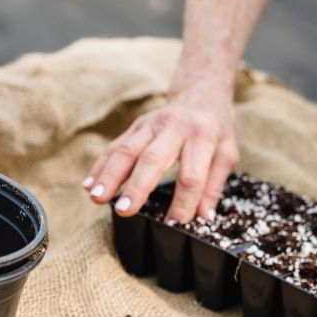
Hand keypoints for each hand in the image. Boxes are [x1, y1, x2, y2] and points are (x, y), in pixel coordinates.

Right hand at [84, 84, 238, 221]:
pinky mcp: (135, 126)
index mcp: (202, 136)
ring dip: (110, 175)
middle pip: (153, 158)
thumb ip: (214, 185)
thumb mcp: (227, 154)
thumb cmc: (216, 130)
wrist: (201, 94)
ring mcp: (151, 125)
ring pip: (127, 149)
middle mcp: (174, 128)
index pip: (192, 174)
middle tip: (125, 209)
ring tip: (97, 198)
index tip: (175, 222)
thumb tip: (204, 218)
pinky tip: (89, 184)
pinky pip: (115, 146)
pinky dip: (101, 166)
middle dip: (137, 186)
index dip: (184, 200)